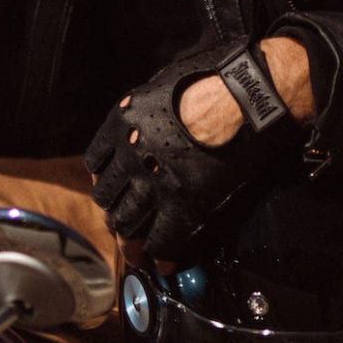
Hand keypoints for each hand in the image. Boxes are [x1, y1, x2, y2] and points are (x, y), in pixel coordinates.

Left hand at [83, 38, 305, 260]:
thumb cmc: (213, 78)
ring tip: (136, 254)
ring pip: (128, 224)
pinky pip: (163, 239)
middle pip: (108, 198)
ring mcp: (154, 183)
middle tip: (123, 226)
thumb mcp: (164, 83)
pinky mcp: (183, 204)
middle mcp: (130, 155)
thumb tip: (151, 116)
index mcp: (122, 122)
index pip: (96, 161)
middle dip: (114, 214)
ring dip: (130, 242)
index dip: (105, 179)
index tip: (112, 188)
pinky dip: (160, 255)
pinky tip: (163, 263)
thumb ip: (148, 107)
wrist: (245, 94)